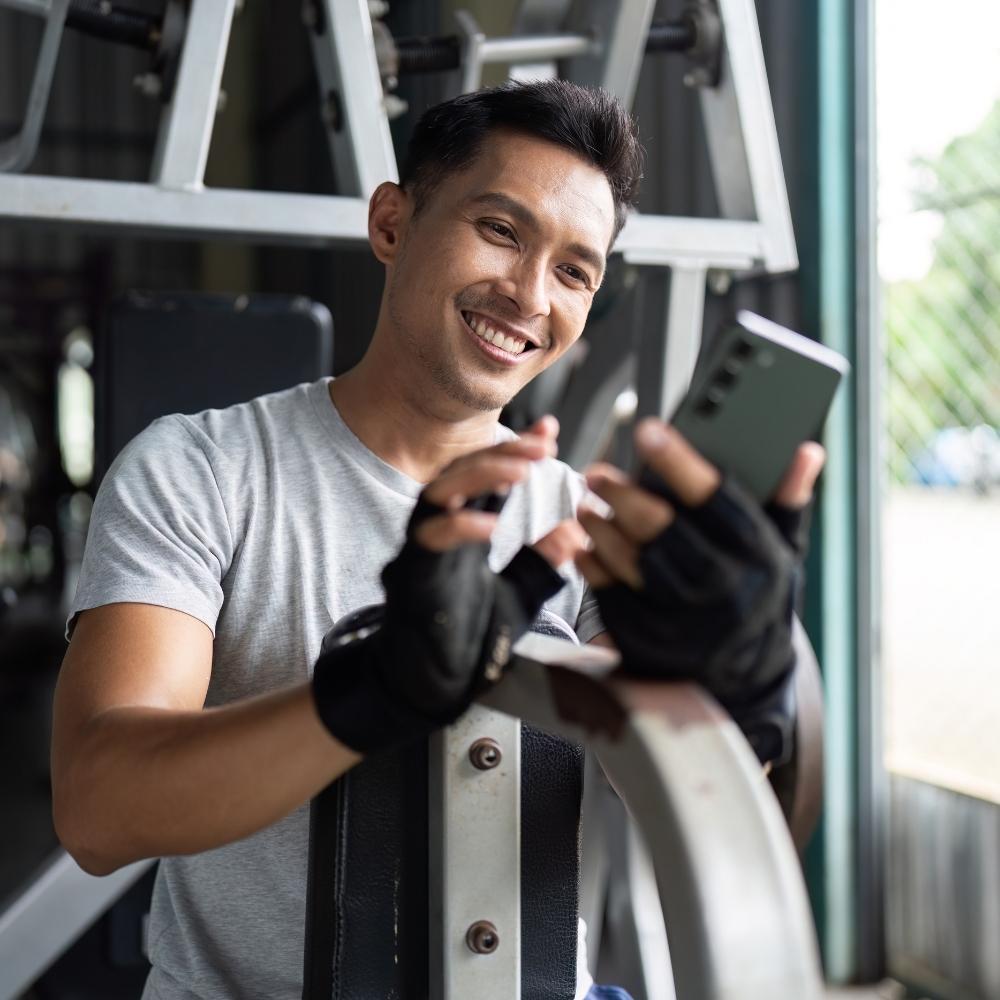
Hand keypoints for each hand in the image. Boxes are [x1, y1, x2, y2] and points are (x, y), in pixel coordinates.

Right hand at [311, 418, 572, 753]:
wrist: (439, 680)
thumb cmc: (475, 629)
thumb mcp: (525, 585)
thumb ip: (546, 557)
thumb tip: (575, 533)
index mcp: (468, 521)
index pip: (492, 472)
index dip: (517, 449)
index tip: (548, 431)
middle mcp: (441, 525)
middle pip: (465, 469)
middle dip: (504, 452)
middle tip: (539, 445)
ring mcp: (422, 545)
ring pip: (440, 491)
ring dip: (481, 476)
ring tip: (520, 470)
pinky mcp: (411, 571)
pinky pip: (431, 538)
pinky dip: (461, 525)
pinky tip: (491, 523)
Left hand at [575, 418, 823, 758]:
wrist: (747, 678)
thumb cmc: (760, 595)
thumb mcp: (783, 551)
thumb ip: (786, 500)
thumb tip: (806, 451)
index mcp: (759, 557)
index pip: (714, 499)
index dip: (677, 461)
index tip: (647, 429)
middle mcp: (723, 589)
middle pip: (663, 530)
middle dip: (623, 494)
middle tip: (598, 471)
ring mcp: (684, 619)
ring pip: (631, 561)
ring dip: (601, 526)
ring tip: (587, 502)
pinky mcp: (650, 641)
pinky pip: (611, 595)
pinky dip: (593, 565)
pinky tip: (586, 543)